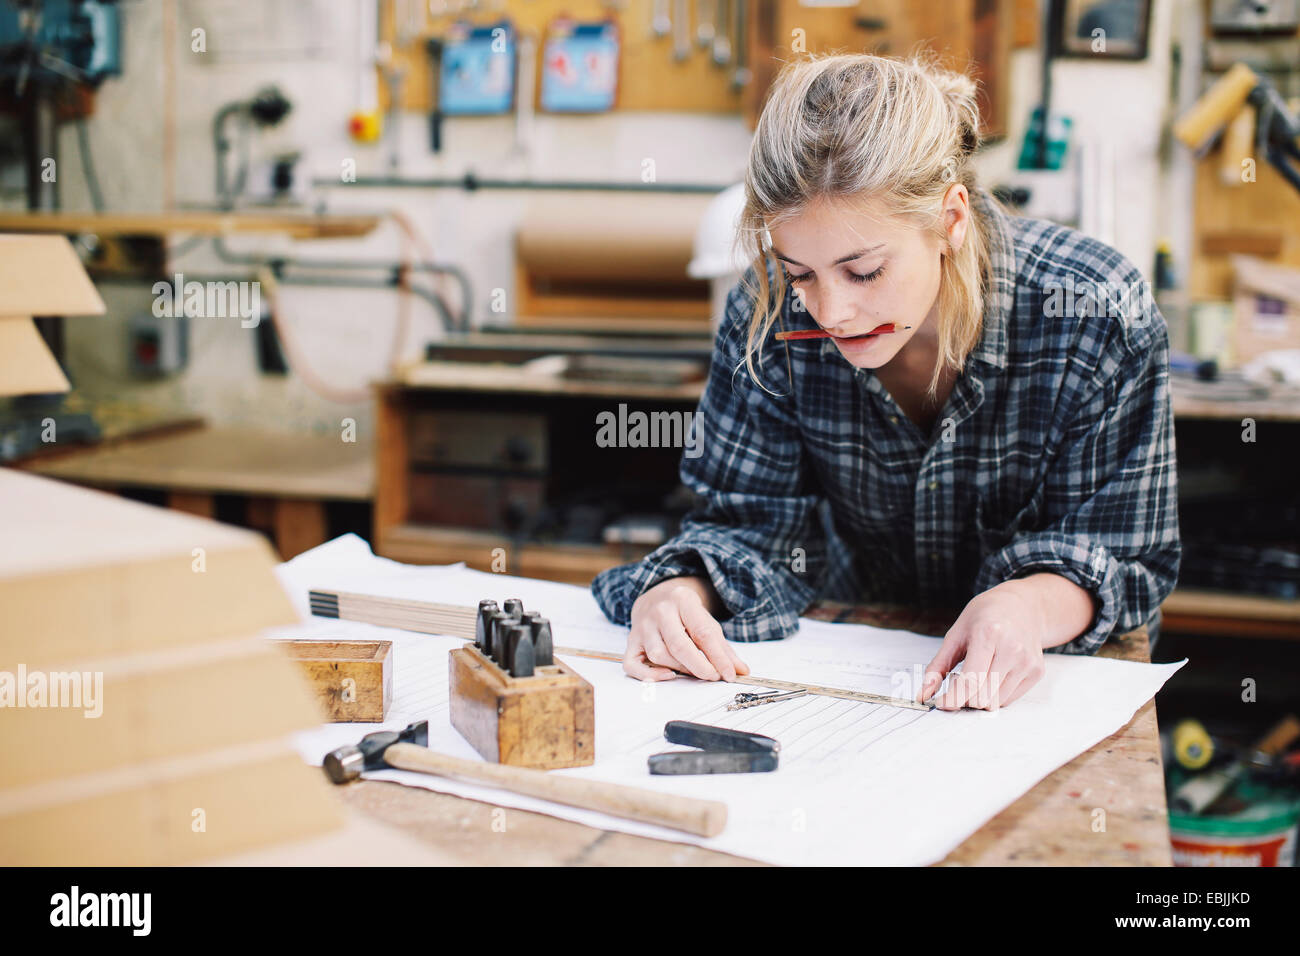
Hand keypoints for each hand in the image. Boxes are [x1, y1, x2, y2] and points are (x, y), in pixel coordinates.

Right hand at [625, 576, 749, 681]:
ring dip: (680, 669)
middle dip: (699, 666)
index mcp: (683, 600)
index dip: (718, 657)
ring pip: (659, 655)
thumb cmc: (684, 614)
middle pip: (678, 645)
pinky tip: (666, 676)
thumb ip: (722, 647)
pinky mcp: (631, 642)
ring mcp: (642, 627)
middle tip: (713, 677)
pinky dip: (647, 675)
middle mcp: (659, 612)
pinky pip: (632, 664)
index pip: (702, 632)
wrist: (656, 597)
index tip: (729, 674)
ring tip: (694, 672)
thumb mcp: (705, 621)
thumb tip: (740, 671)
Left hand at [916, 580, 1048, 710]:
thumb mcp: (956, 634)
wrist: (1022, 606)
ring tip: (977, 675)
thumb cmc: (986, 616)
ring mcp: (1027, 662)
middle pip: (982, 697)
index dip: (952, 698)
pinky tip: (993, 674)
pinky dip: (995, 694)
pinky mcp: (1037, 672)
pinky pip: (1008, 699)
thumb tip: (923, 693)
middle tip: (958, 683)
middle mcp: (1012, 649)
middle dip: (964, 698)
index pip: (970, 682)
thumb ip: (937, 666)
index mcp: (989, 634)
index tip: (941, 702)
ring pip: (995, 702)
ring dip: (980, 697)